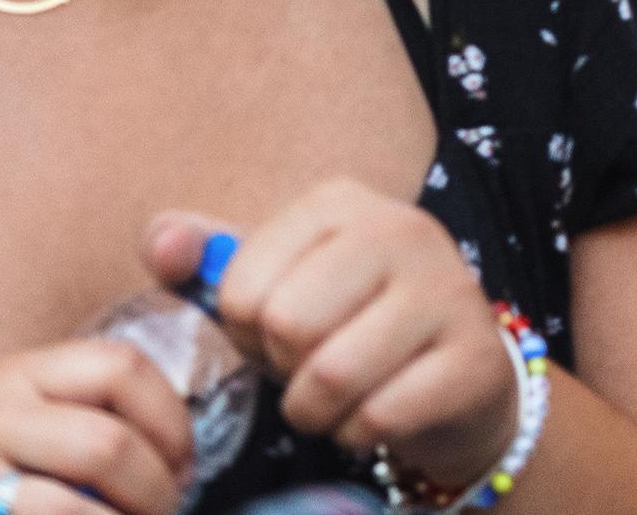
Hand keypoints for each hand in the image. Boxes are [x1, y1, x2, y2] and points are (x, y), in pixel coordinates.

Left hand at [147, 187, 519, 488]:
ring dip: (317, 410)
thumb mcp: (275, 282)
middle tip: (312, 365)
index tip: (282, 330)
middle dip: (285, 369)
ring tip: (337, 397)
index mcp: (342, 203)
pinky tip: (379, 415)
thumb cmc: (347, 324)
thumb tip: (161, 243)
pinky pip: (380, 415)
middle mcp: (403, 229)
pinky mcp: (475, 358)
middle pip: (288, 326)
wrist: (456, 376)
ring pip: (332, 375)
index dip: (247, 332)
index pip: (242, 286)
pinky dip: (361, 433)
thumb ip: (206, 259)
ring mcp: (448, 291)